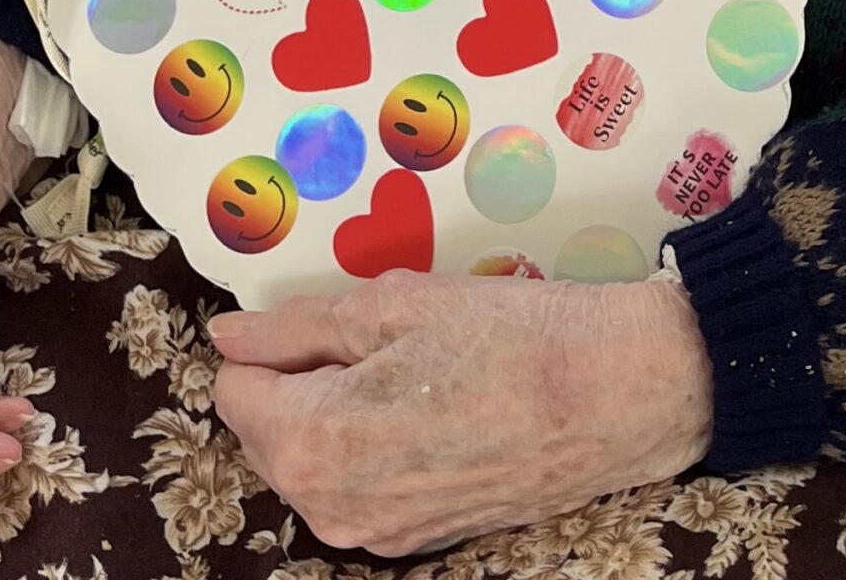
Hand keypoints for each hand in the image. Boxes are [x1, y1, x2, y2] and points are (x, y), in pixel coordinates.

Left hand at [208, 270, 714, 555]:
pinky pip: (359, 487)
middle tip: (380, 336)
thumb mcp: (394, 305)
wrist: (616, 394)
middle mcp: (331, 508)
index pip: (235, 388)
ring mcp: (376, 535)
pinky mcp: (416, 540)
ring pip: (314, 461)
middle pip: (270, 431)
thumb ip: (297, 326)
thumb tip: (229, 335)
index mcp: (312, 443)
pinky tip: (433, 407)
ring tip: (414, 368)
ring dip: (338, 413)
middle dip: (301, 381)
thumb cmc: (507, 336)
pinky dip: (374, 446)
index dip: (272, 343)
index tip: (327, 317)